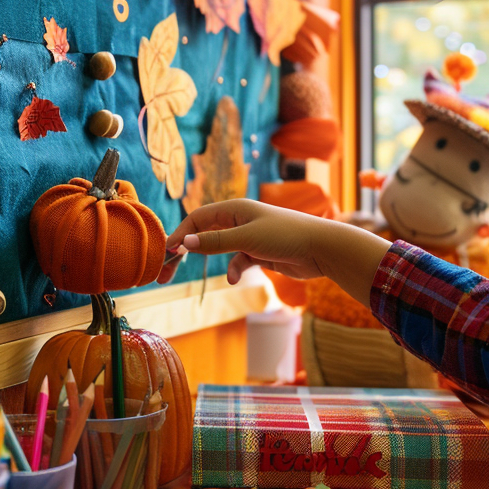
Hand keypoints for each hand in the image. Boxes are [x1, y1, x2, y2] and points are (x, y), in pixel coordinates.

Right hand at [158, 199, 391, 305]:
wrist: (323, 249)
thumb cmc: (285, 236)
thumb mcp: (246, 239)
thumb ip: (214, 242)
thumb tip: (183, 242)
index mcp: (234, 209)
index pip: (197, 218)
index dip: (180, 234)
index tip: (166, 253)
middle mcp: (239, 220)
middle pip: (203, 234)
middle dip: (185, 251)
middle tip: (165, 272)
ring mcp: (249, 236)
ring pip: (219, 249)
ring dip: (209, 261)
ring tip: (191, 277)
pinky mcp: (260, 253)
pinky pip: (238, 261)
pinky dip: (235, 270)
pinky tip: (236, 279)